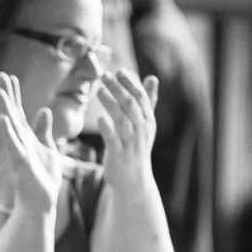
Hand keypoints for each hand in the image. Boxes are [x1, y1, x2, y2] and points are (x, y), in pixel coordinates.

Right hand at [0, 73, 61, 211]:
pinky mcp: (21, 163)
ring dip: (4, 109)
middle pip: (12, 114)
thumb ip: (44, 130)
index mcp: (27, 137)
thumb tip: (43, 110)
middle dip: (7, 95)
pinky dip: (9, 133)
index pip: (18, 111)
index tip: (9, 76)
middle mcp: (20, 142)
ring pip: (10, 126)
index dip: (14, 94)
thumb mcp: (48, 148)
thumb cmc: (43, 178)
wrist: (40, 204)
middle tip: (1, 75)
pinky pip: (13, 146)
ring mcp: (19, 152)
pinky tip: (4, 119)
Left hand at [94, 69, 158, 187]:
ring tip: (99, 90)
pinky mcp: (119, 156)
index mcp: (147, 121)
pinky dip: (108, 129)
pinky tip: (100, 119)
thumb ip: (148, 101)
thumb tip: (152, 77)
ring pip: (122, 120)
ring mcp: (131, 143)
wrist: (134, 180)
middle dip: (118, 89)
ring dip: (111, 104)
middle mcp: (141, 130)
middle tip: (104, 75)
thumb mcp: (145, 124)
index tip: (118, 71)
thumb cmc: (137, 148)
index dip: (130, 83)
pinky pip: (113, 141)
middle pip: (131, 105)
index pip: (141, 98)